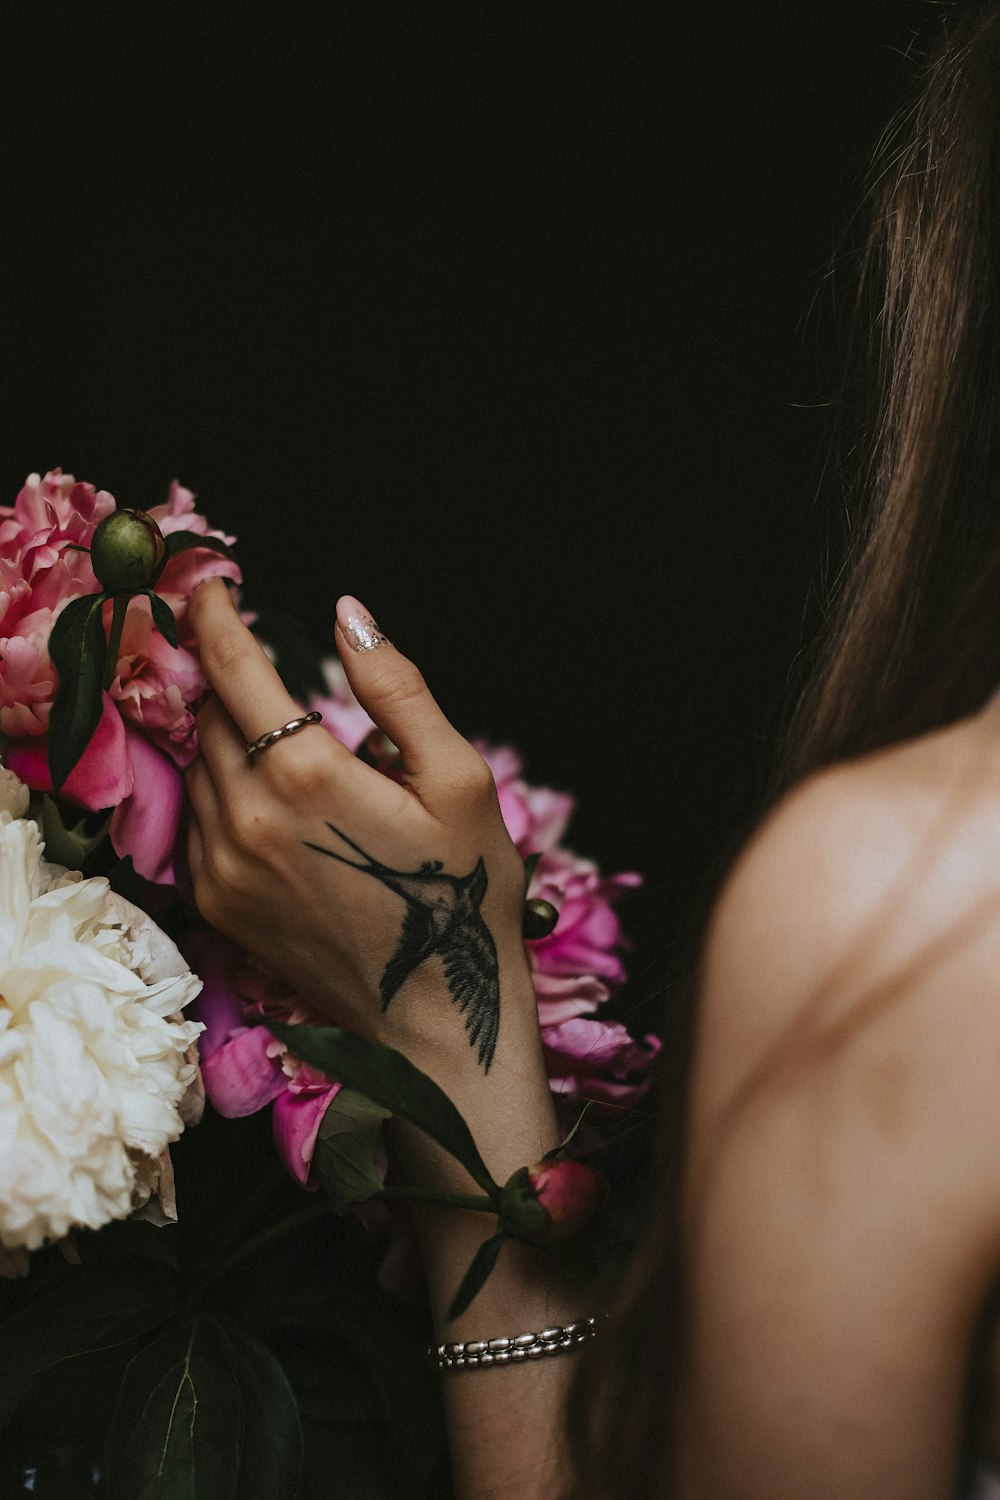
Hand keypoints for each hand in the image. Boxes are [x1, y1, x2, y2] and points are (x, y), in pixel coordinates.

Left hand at [185, 581, 530, 1072]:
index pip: (233, 668)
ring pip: (196, 764)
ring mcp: (222, 864)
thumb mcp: (459, 780)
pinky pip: (194, 817)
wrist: (433, 1019)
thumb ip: (398, 687)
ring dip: (220, 730)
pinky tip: (264, 792)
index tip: (213, 585)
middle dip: (226, 674)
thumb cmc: (461, 896)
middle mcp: (247, 816)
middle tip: (254, 653)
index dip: (216, 615)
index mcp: (306, 775)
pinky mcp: (216, 902)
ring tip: (269, 723)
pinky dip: (217, 786)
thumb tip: (349, 611)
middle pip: (208, 713)